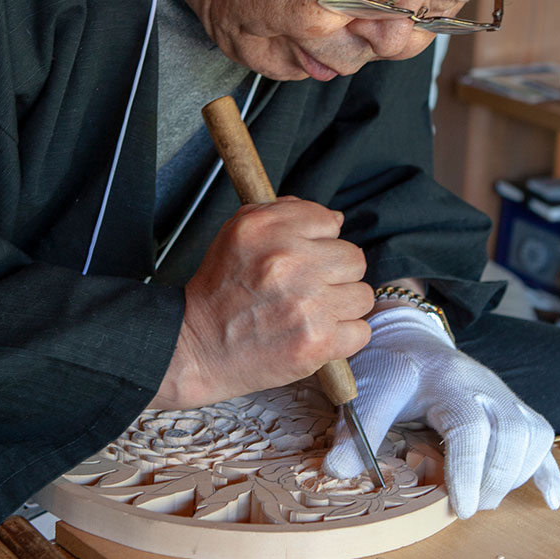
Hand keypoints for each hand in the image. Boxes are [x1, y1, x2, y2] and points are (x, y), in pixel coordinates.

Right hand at [151, 197, 372, 409]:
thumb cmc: (220, 289)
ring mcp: (307, 303)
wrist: (197, 346)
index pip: (329, 221)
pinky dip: (344, 336)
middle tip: (310, 287)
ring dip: (342, 305)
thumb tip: (336, 219)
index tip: (305, 257)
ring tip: (313, 312)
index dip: (320, 241)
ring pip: (362, 295)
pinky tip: (318, 334)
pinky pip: (361, 331)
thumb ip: (285, 212)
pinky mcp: (317, 341)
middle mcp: (289, 260)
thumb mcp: (237, 232)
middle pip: (353, 258)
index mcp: (268, 229)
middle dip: (336, 273)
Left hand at [322, 306, 559, 518]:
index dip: (468, 470)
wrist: (407, 334)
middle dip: (495, 478)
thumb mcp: (368, 391)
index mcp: (448, 380)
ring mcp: (502, 394)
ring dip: (517, 473)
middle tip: (468, 507)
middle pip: (511, 433)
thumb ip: (357, 430)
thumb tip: (337, 472)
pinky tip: (547, 499)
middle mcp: (483, 385)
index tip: (460, 507)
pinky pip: (542, 435)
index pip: (470, 427)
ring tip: (487, 498)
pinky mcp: (511, 406)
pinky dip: (547, 469)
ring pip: (532, 433)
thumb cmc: (388, 364)